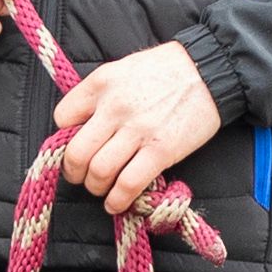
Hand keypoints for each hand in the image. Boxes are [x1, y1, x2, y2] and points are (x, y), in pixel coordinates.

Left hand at [50, 42, 223, 215]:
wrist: (209, 70)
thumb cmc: (166, 69)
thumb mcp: (123, 69)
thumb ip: (99, 94)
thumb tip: (81, 125)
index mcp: (101, 83)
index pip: (62, 118)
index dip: (65, 137)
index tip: (76, 145)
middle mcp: (114, 107)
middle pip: (76, 153)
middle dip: (74, 173)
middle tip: (81, 177)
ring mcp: (137, 130)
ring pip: (99, 172)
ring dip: (95, 188)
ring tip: (102, 189)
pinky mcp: (160, 151)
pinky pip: (128, 183)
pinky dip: (118, 200)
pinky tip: (117, 203)